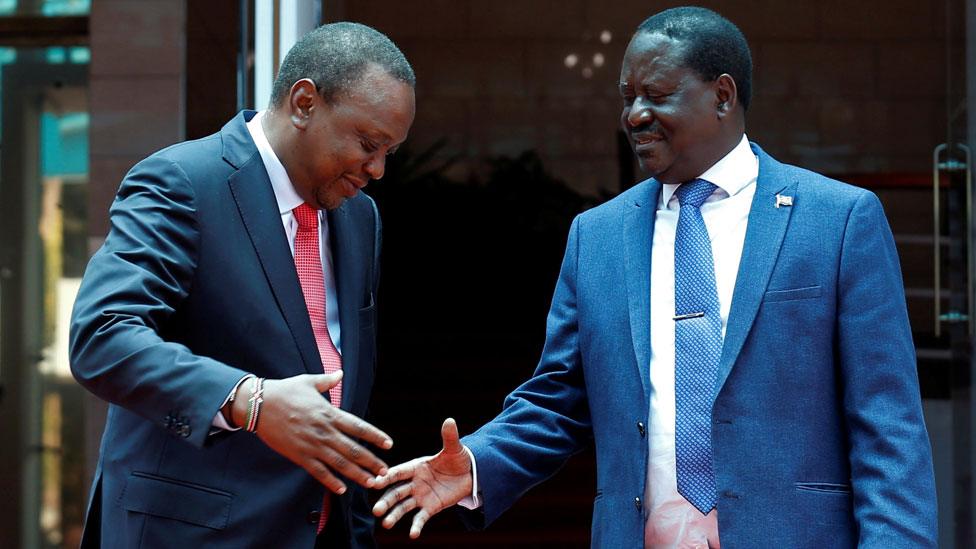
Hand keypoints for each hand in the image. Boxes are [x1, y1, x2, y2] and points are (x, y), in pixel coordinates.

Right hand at [234, 372, 392, 494]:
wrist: (258, 405)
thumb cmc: (284, 391)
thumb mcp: (308, 382)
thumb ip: (327, 381)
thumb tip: (339, 373)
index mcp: (329, 413)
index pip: (358, 427)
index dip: (375, 436)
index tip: (388, 444)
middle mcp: (324, 431)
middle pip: (353, 449)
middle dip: (371, 461)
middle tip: (385, 472)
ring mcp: (312, 445)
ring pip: (340, 464)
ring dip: (357, 474)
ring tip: (370, 482)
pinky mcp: (299, 455)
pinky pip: (318, 471)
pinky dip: (331, 481)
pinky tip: (342, 489)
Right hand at [372, 418, 472, 538]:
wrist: (469, 475)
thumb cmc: (457, 459)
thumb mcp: (454, 448)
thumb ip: (449, 437)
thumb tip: (450, 420)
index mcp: (416, 466)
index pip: (398, 472)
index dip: (387, 477)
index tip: (374, 482)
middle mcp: (414, 482)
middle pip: (396, 492)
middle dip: (386, 501)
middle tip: (376, 510)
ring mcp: (421, 496)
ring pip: (404, 507)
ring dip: (394, 515)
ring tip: (386, 523)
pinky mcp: (430, 507)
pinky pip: (421, 518)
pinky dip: (416, 526)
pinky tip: (412, 535)